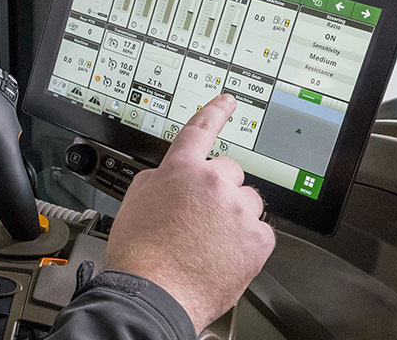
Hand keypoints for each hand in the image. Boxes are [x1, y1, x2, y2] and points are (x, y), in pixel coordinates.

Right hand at [103, 94, 275, 333]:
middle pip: (229, 172)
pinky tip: (223, 255)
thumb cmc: (139, 255)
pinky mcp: (258, 239)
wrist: (154, 295)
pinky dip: (246, 242)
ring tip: (210, 241)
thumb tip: (175, 177)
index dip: (216, 111)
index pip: (201, 130)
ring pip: (247, 201)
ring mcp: (239, 210)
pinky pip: (260, 231)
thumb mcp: (136, 200)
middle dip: (218, 190)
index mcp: (182, 170)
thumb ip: (161, 178)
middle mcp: (214, 183)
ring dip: (234, 215)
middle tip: (200, 218)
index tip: (228, 101)